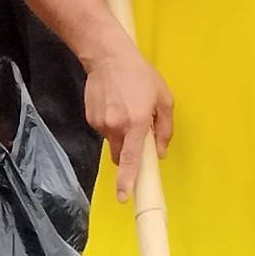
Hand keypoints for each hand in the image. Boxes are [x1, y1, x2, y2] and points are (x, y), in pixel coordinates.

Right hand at [83, 45, 173, 202]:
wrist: (107, 58)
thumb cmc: (140, 76)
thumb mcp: (163, 99)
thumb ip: (164, 128)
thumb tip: (159, 152)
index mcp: (135, 124)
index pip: (131, 159)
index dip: (127, 180)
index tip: (123, 197)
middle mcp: (115, 127)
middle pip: (121, 154)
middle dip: (129, 151)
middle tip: (136, 130)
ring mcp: (100, 124)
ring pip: (112, 141)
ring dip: (120, 133)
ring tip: (124, 107)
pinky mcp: (90, 119)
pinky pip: (104, 130)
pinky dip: (110, 123)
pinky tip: (113, 105)